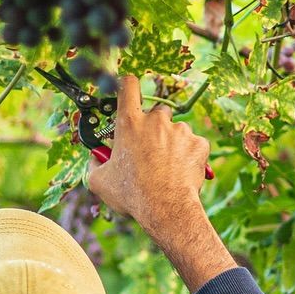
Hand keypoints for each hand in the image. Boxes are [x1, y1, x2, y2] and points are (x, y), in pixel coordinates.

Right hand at [87, 78, 233, 292]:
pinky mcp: (199, 143)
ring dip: (172, 143)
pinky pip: (193, 145)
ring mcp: (180, 130)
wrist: (167, 208)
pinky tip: (181, 173)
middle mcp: (156, 121)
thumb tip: (96, 159)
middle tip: (151, 151)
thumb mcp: (100, 182)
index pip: (128, 86)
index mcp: (129, 123)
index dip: (129, 85)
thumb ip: (95, 164)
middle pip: (157, 113)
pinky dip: (189, 156)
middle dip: (155, 128)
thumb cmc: (131, 194)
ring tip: (167, 168)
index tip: (129, 88)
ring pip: (176, 131)